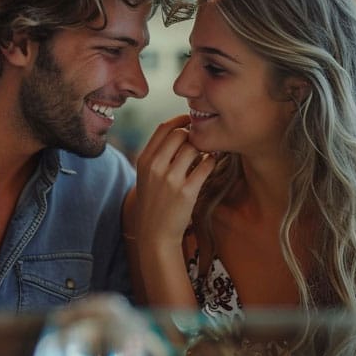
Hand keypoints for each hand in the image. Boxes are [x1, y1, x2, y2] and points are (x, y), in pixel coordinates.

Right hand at [130, 114, 216, 248]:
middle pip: (179, 134)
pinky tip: (209, 164)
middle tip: (200, 140)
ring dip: (204, 147)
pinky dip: (211, 161)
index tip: (190, 122)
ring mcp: (170, 179)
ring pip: (193, 147)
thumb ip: (157, 154)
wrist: (155, 234)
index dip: (180, 121)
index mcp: (144, 160)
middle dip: (193, 134)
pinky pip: (206, 165)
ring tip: (206, 153)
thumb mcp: (146, 176)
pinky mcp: (186, 192)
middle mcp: (155, 167)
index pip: (163, 128)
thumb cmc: (154, 202)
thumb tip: (178, 131)